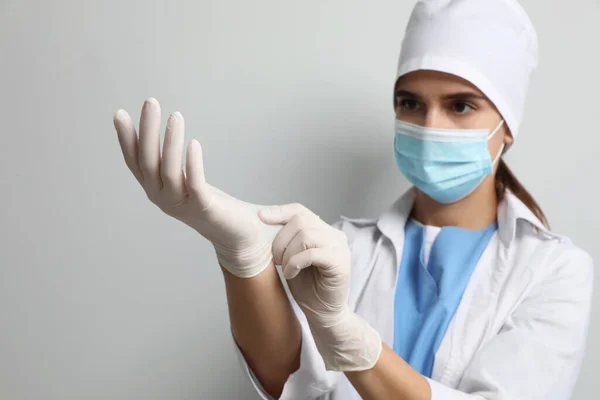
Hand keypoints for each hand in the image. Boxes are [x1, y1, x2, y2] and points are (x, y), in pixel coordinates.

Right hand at [113, 97, 279, 277]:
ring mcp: (180, 204)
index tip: (119, 114)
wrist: (236, 235)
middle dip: (148, 130)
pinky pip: (194, 184)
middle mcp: (161, 197)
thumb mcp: (183, 180)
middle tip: (151, 102)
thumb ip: (169, 162)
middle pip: (148, 161)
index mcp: (154, 188)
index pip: (134, 161)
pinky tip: (194, 143)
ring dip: (171, 141)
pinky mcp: (202, 208)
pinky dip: (192, 163)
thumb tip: (164, 130)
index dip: (126, 139)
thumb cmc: (210, 203)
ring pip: (169, 170)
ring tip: (176, 115)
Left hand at [259, 204, 381, 370]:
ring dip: (288, 253)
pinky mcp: (340, 263)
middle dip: (280, 239)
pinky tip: (291, 274)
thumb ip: (286, 239)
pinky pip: (312, 253)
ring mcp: (339, 247)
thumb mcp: (291, 257)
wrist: (323, 313)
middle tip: (275, 259)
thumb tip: (262, 221)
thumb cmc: (307, 287)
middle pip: (300, 220)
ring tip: (285, 269)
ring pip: (305, 235)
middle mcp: (334, 235)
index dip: (279, 212)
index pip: (299, 210)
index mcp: (323, 230)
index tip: (259, 217)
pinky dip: (295, 263)